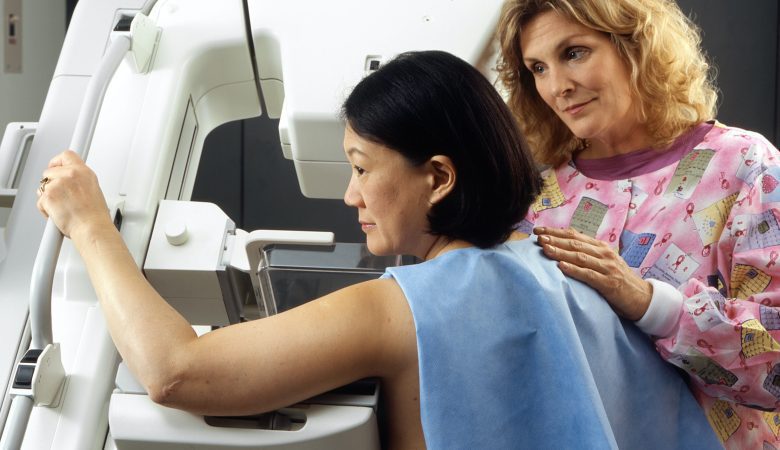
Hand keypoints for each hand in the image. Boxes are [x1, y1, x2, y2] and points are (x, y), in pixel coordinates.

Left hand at [36, 150, 111, 238]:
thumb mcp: (93, 190)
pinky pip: (40, 200)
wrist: (92, 228)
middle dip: (50, 183)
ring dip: (48, 197)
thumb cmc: (94, 216)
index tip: (55, 167)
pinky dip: (45, 209)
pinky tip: (58, 214)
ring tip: (62, 208)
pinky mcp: (48, 195)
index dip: (57, 162)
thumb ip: (79, 182)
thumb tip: (69, 183)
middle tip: (59, 196)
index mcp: (84, 172)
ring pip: (43, 187)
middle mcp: (71, 175)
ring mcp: (58, 184)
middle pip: (49, 171)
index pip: (66, 155)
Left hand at [534, 227, 651, 320]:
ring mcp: (608, 268)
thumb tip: (563, 249)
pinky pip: (588, 275)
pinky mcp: (609, 283)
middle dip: (554, 239)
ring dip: (560, 252)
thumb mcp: (604, 263)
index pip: (575, 235)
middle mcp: (604, 254)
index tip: (538, 230)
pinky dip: (574, 270)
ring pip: (580, 257)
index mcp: (601, 247)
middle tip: (537, 237)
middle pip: (575, 243)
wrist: (643, 298)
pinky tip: (560, 267)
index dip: (556, 232)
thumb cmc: (619, 281)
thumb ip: (588, 255)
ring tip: (545, 248)